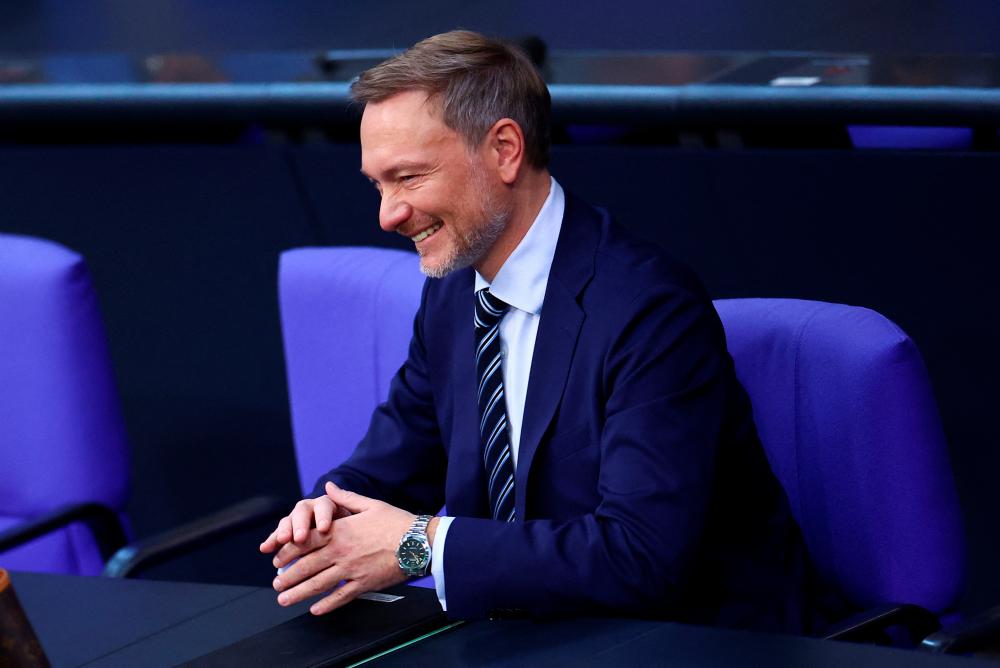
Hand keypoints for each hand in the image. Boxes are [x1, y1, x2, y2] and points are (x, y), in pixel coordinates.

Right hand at [259, 489, 350, 554]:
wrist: (342, 537)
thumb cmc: (352, 531)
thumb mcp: (356, 520)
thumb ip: (351, 508)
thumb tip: (337, 490)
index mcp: (329, 505)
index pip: (324, 506)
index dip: (323, 516)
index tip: (324, 528)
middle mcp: (311, 510)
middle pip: (303, 512)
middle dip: (300, 524)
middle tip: (300, 538)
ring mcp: (297, 520)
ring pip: (288, 521)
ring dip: (284, 531)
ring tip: (282, 541)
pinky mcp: (287, 532)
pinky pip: (278, 535)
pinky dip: (271, 541)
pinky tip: (265, 548)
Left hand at [268, 482, 420, 614]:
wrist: (419, 542)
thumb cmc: (397, 522)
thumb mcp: (370, 505)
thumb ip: (345, 498)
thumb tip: (329, 486)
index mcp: (341, 531)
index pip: (306, 541)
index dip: (288, 550)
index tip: (277, 557)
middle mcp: (342, 551)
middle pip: (307, 565)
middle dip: (288, 575)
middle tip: (276, 582)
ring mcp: (352, 570)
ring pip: (319, 584)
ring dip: (299, 593)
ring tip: (284, 599)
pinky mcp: (364, 584)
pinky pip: (341, 597)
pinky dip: (327, 605)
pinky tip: (315, 610)